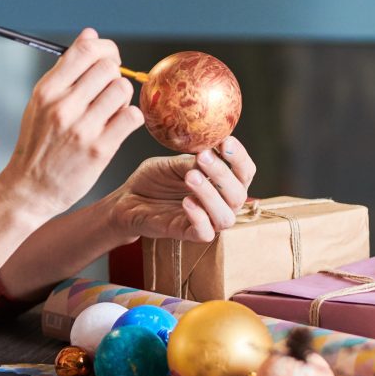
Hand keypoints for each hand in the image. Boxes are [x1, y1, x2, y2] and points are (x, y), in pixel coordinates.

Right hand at [0, 29, 144, 217]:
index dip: (105, 48)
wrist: (31, 189)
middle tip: (111, 88)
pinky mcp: (100, 149)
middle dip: (115, 74)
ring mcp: (82, 128)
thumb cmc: (39, 143)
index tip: (109, 58)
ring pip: (122, 90)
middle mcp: (63, 106)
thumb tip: (90, 34)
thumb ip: (66, 69)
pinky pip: (131, 117)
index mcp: (47, 90)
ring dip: (122, 97)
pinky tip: (119, 124)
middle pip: (108, 67)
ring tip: (112, 109)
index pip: (84, 49)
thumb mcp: (41, 102)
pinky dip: (130, 117)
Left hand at [107, 136, 256, 241]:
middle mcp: (220, 203)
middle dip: (222, 174)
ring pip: (225, 216)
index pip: (244, 172)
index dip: (240, 158)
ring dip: (210, 195)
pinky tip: (187, 201)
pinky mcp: (188, 234)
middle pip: (238, 195)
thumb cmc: (156, 179)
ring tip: (190, 176)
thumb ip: (192, 162)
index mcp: (221, 182)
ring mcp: (206, 220)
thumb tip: (210, 151)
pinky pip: (205, 233)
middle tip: (203, 157)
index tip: (227, 142)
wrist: (129, 198)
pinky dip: (199, 217)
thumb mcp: (174, 164)